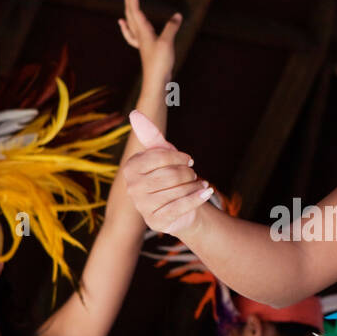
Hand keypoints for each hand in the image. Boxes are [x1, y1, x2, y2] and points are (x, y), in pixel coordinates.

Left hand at [118, 0, 180, 88]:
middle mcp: (139, 35)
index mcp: (143, 31)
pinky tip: (123, 24)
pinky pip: (132, 34)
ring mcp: (141, 42)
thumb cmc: (160, 63)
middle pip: (131, 13)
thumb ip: (171, 27)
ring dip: (128, 9)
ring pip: (131, 22)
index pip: (136, 10)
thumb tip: (177, 15)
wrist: (155, 82)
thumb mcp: (167, 42)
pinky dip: (126, 26)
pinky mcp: (144, 48)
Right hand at [122, 115, 212, 234]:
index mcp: (130, 167)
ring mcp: (142, 206)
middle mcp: (132, 188)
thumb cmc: (170, 177)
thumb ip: (150, 135)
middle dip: (187, 173)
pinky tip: (206, 192)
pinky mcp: (156, 221)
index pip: (159, 157)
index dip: (179, 157)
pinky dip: (197, 198)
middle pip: (169, 175)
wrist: (181, 208)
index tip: (189, 160)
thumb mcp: (163, 155)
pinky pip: (181, 206)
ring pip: (176, 190)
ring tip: (198, 184)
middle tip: (193, 175)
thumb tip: (134, 114)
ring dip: (194, 185)